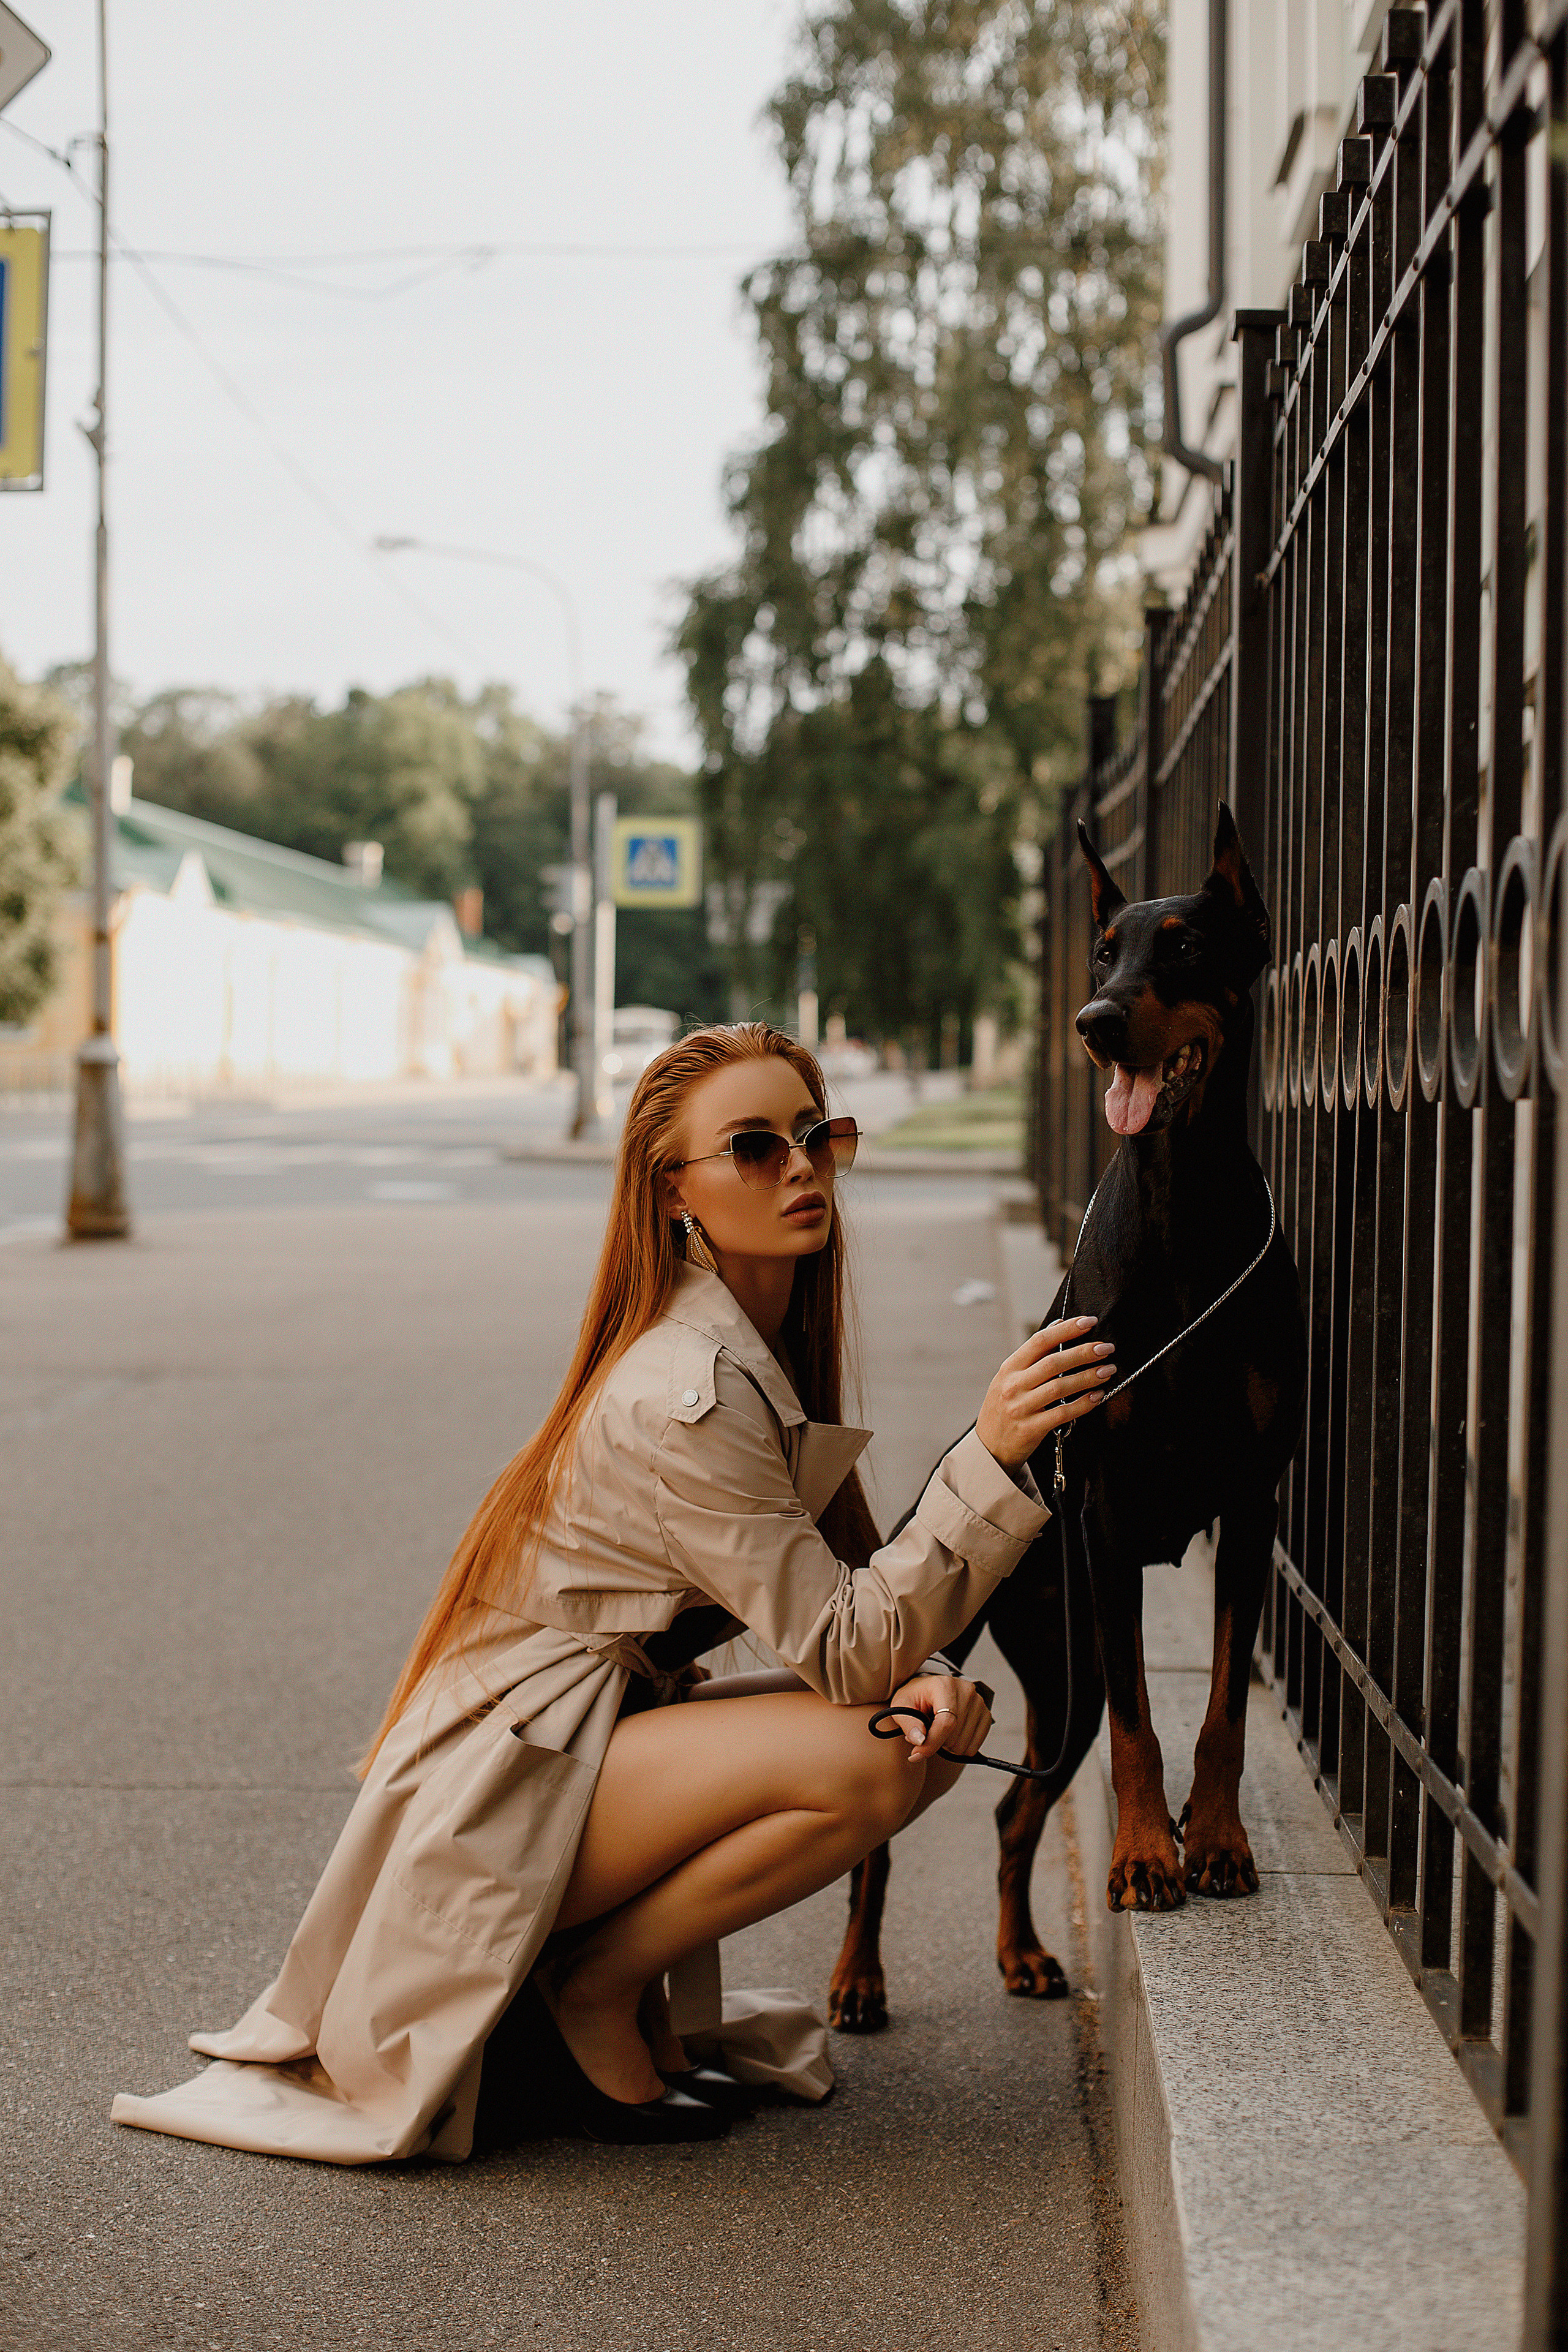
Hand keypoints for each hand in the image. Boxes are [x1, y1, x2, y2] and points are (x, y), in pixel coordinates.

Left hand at [886, 1672, 991, 1760]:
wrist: (929, 1689)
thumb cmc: (914, 1697)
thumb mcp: (901, 1705)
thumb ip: (908, 1723)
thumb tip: (920, 1741)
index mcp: (945, 1685)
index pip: (946, 1722)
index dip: (931, 1743)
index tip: (916, 1754)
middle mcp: (966, 1691)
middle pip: (955, 1736)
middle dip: (937, 1743)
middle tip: (927, 1732)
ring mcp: (979, 1703)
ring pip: (964, 1744)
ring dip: (948, 1746)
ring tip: (938, 1731)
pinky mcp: (985, 1714)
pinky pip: (974, 1746)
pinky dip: (960, 1747)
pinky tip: (951, 1734)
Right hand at [975, 1315, 1116, 1467]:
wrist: (989, 1448)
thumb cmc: (1004, 1407)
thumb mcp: (1009, 1378)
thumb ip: (1033, 1355)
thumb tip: (1059, 1323)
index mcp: (1009, 1368)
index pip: (1040, 1341)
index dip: (1066, 1329)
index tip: (1089, 1322)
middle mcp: (1013, 1386)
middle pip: (1053, 1363)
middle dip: (1084, 1352)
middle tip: (1106, 1348)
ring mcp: (1021, 1408)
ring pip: (1060, 1387)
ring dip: (1088, 1377)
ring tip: (1108, 1370)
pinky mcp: (1031, 1429)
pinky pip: (1062, 1414)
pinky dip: (1083, 1404)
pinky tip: (1098, 1396)